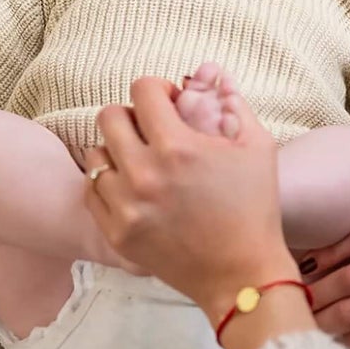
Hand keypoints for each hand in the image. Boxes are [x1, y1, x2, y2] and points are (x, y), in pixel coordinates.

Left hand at [84, 76, 298, 315]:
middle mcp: (144, 174)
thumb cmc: (255, 209)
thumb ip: (234, 103)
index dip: (159, 90)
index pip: (142, 90)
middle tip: (152, 132)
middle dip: (132, 116)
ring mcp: (125, 206)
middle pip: (108, 116)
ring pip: (95, 155)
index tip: (171, 105)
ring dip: (117, 152)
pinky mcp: (116, 233)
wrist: (241, 275)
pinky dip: (108, 184)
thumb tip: (213, 73)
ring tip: (141, 164)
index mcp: (178, 147)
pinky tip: (132, 189)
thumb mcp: (258, 147)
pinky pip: (91, 191)